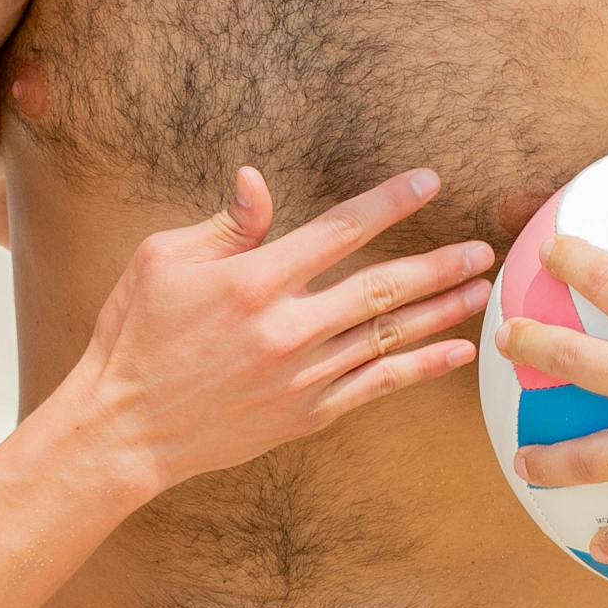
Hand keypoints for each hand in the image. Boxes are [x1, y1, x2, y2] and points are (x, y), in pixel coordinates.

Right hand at [79, 164, 493, 495]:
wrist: (125, 427)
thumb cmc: (136, 335)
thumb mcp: (162, 260)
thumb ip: (224, 225)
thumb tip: (259, 180)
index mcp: (253, 281)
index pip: (339, 230)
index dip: (389, 203)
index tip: (429, 182)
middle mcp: (286, 328)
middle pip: (383, 286)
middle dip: (439, 264)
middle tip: (482, 248)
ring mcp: (300, 376)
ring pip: (389, 336)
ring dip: (442, 311)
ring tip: (481, 290)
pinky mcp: (305, 414)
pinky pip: (377, 387)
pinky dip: (421, 368)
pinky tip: (456, 352)